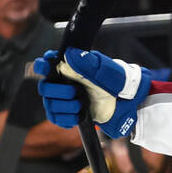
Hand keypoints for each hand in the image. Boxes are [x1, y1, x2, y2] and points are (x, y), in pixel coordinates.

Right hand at [35, 47, 151, 138]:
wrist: (129, 103)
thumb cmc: (120, 83)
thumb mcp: (108, 72)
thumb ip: (89, 64)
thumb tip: (69, 54)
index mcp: (71, 67)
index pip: (46, 64)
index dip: (42, 66)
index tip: (47, 67)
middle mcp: (65, 82)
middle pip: (44, 87)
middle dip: (57, 92)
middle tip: (74, 93)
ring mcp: (66, 98)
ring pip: (49, 104)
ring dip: (64, 106)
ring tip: (80, 105)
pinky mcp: (70, 113)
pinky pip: (56, 118)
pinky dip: (66, 118)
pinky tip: (78, 115)